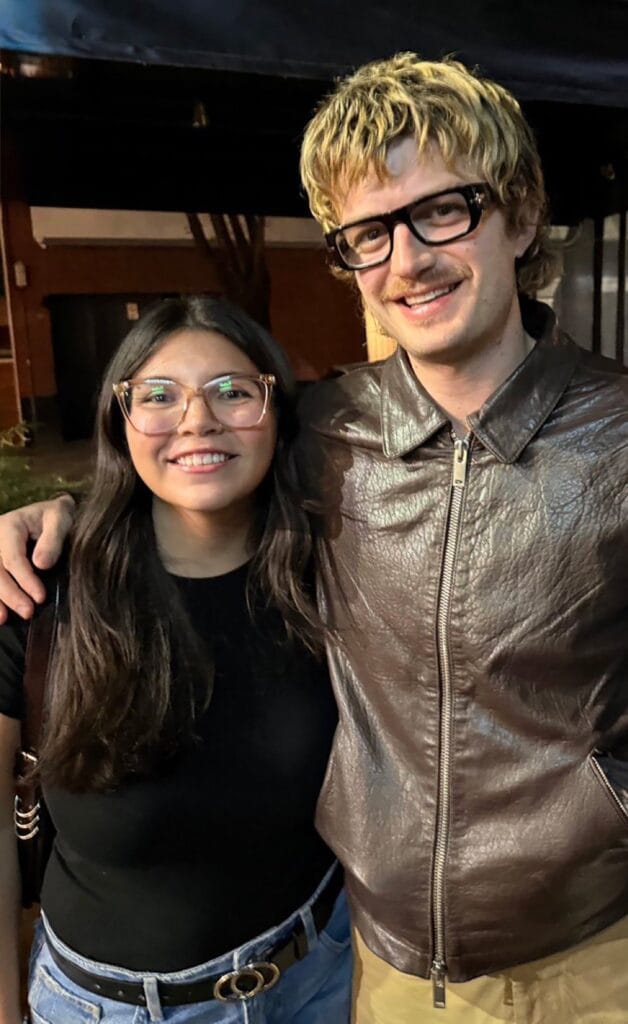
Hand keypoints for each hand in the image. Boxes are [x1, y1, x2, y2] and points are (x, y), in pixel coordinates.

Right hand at [0, 495, 75, 621]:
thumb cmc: (56, 517)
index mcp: (9, 526)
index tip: (40, 597)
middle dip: (10, 594)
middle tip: (28, 612)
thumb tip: (41, 564)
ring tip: (4, 619)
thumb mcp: (60, 518)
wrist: (48, 515)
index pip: (13, 557)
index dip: (25, 579)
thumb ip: (53, 539)